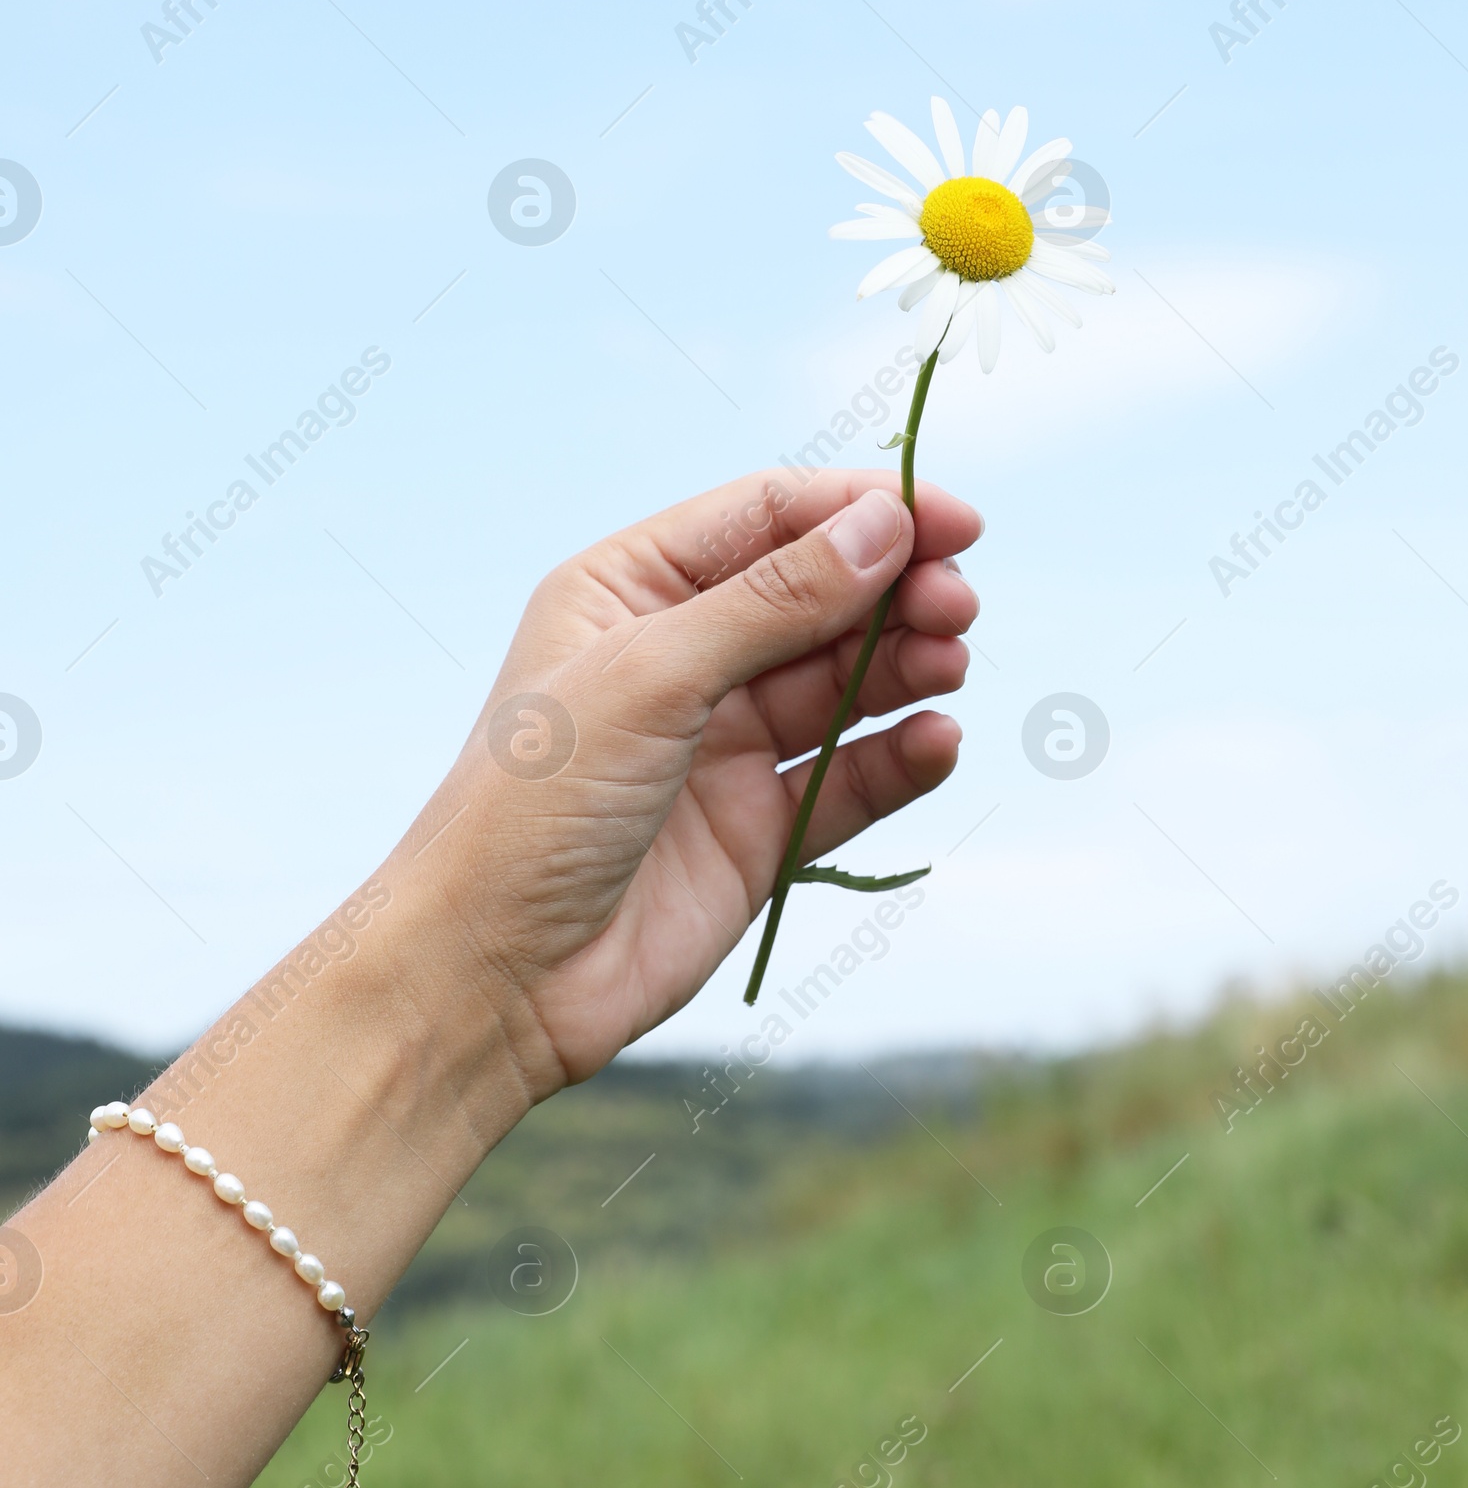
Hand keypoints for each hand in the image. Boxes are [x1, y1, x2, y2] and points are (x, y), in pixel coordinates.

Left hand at [409, 469, 981, 1093]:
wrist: (489, 975)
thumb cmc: (534, 804)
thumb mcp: (652, 675)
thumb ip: (776, 601)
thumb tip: (885, 526)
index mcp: (630, 589)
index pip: (769, 519)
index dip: (864, 512)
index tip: (955, 520)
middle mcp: (681, 657)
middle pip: (819, 596)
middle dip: (895, 591)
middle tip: (958, 604)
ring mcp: (722, 746)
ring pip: (843, 684)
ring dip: (905, 666)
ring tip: (949, 665)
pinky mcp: (758, 832)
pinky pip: (849, 779)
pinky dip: (899, 756)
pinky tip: (936, 742)